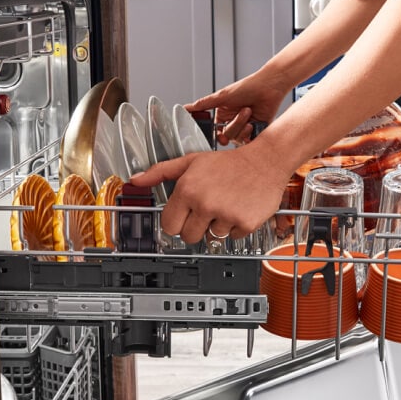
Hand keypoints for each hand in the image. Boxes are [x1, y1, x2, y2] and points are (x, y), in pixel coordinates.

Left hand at [131, 144, 292, 243]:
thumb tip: (135, 179)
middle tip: (207, 211)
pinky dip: (235, 227)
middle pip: (188, 237)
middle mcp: (205, 203)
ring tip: (226, 205)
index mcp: (188, 189)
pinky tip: (238, 209)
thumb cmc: (228, 162)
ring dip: (217, 225)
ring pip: (211, 237)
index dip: (176, 222)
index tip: (184, 217)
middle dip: (195, 227)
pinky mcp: (244, 224)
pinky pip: (232, 237)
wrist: (265, 161)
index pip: (169, 225)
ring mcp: (225, 215)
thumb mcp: (191, 162)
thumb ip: (160, 172)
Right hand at [187, 73, 289, 145]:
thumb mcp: (222, 96)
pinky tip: (254, 123)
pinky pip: (249, 141)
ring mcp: (244, 127)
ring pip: (238, 138)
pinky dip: (251, 134)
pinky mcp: (256, 131)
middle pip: (227, 136)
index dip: (216, 135)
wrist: (269, 87)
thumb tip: (185, 108)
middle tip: (244, 112)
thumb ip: (203, 105)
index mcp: (223, 115)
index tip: (219, 136)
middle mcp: (232, 122)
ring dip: (243, 125)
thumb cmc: (247, 87)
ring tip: (250, 111)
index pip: (215, 131)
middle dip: (235, 125)